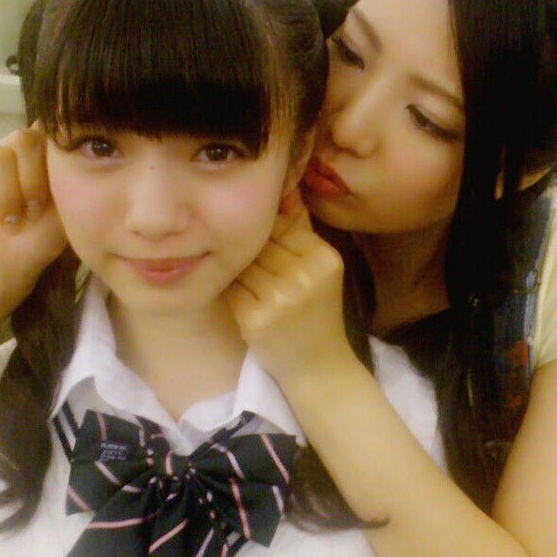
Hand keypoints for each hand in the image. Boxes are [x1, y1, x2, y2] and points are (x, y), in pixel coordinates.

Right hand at [0, 126, 66, 312]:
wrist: (4, 268)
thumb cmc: (37, 239)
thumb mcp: (65, 205)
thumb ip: (66, 169)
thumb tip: (51, 127)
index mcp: (38, 155)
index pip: (47, 133)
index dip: (49, 166)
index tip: (49, 201)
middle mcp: (9, 150)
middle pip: (23, 139)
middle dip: (31, 182)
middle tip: (29, 213)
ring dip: (6, 194)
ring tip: (7, 220)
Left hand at [225, 189, 355, 385]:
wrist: (319, 367)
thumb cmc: (316, 313)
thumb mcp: (320, 269)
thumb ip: (302, 230)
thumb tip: (284, 189)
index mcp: (324, 257)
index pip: (281, 225)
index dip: (269, 236)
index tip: (274, 255)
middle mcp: (304, 276)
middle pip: (260, 243)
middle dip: (255, 255)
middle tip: (264, 274)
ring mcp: (279, 298)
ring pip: (243, 264)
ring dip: (243, 274)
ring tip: (258, 290)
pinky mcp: (255, 319)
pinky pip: (232, 289)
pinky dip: (235, 294)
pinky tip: (249, 305)